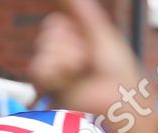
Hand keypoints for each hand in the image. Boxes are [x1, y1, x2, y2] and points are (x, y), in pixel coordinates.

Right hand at [29, 0, 139, 114]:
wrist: (118, 96)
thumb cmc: (115, 68)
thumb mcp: (99, 32)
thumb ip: (81, 11)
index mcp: (69, 42)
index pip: (54, 23)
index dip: (73, 31)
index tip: (89, 45)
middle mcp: (58, 57)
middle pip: (48, 33)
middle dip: (72, 44)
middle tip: (87, 61)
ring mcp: (51, 74)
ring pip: (44, 48)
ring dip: (68, 57)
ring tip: (81, 71)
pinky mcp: (46, 90)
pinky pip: (38, 67)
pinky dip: (57, 69)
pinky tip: (71, 76)